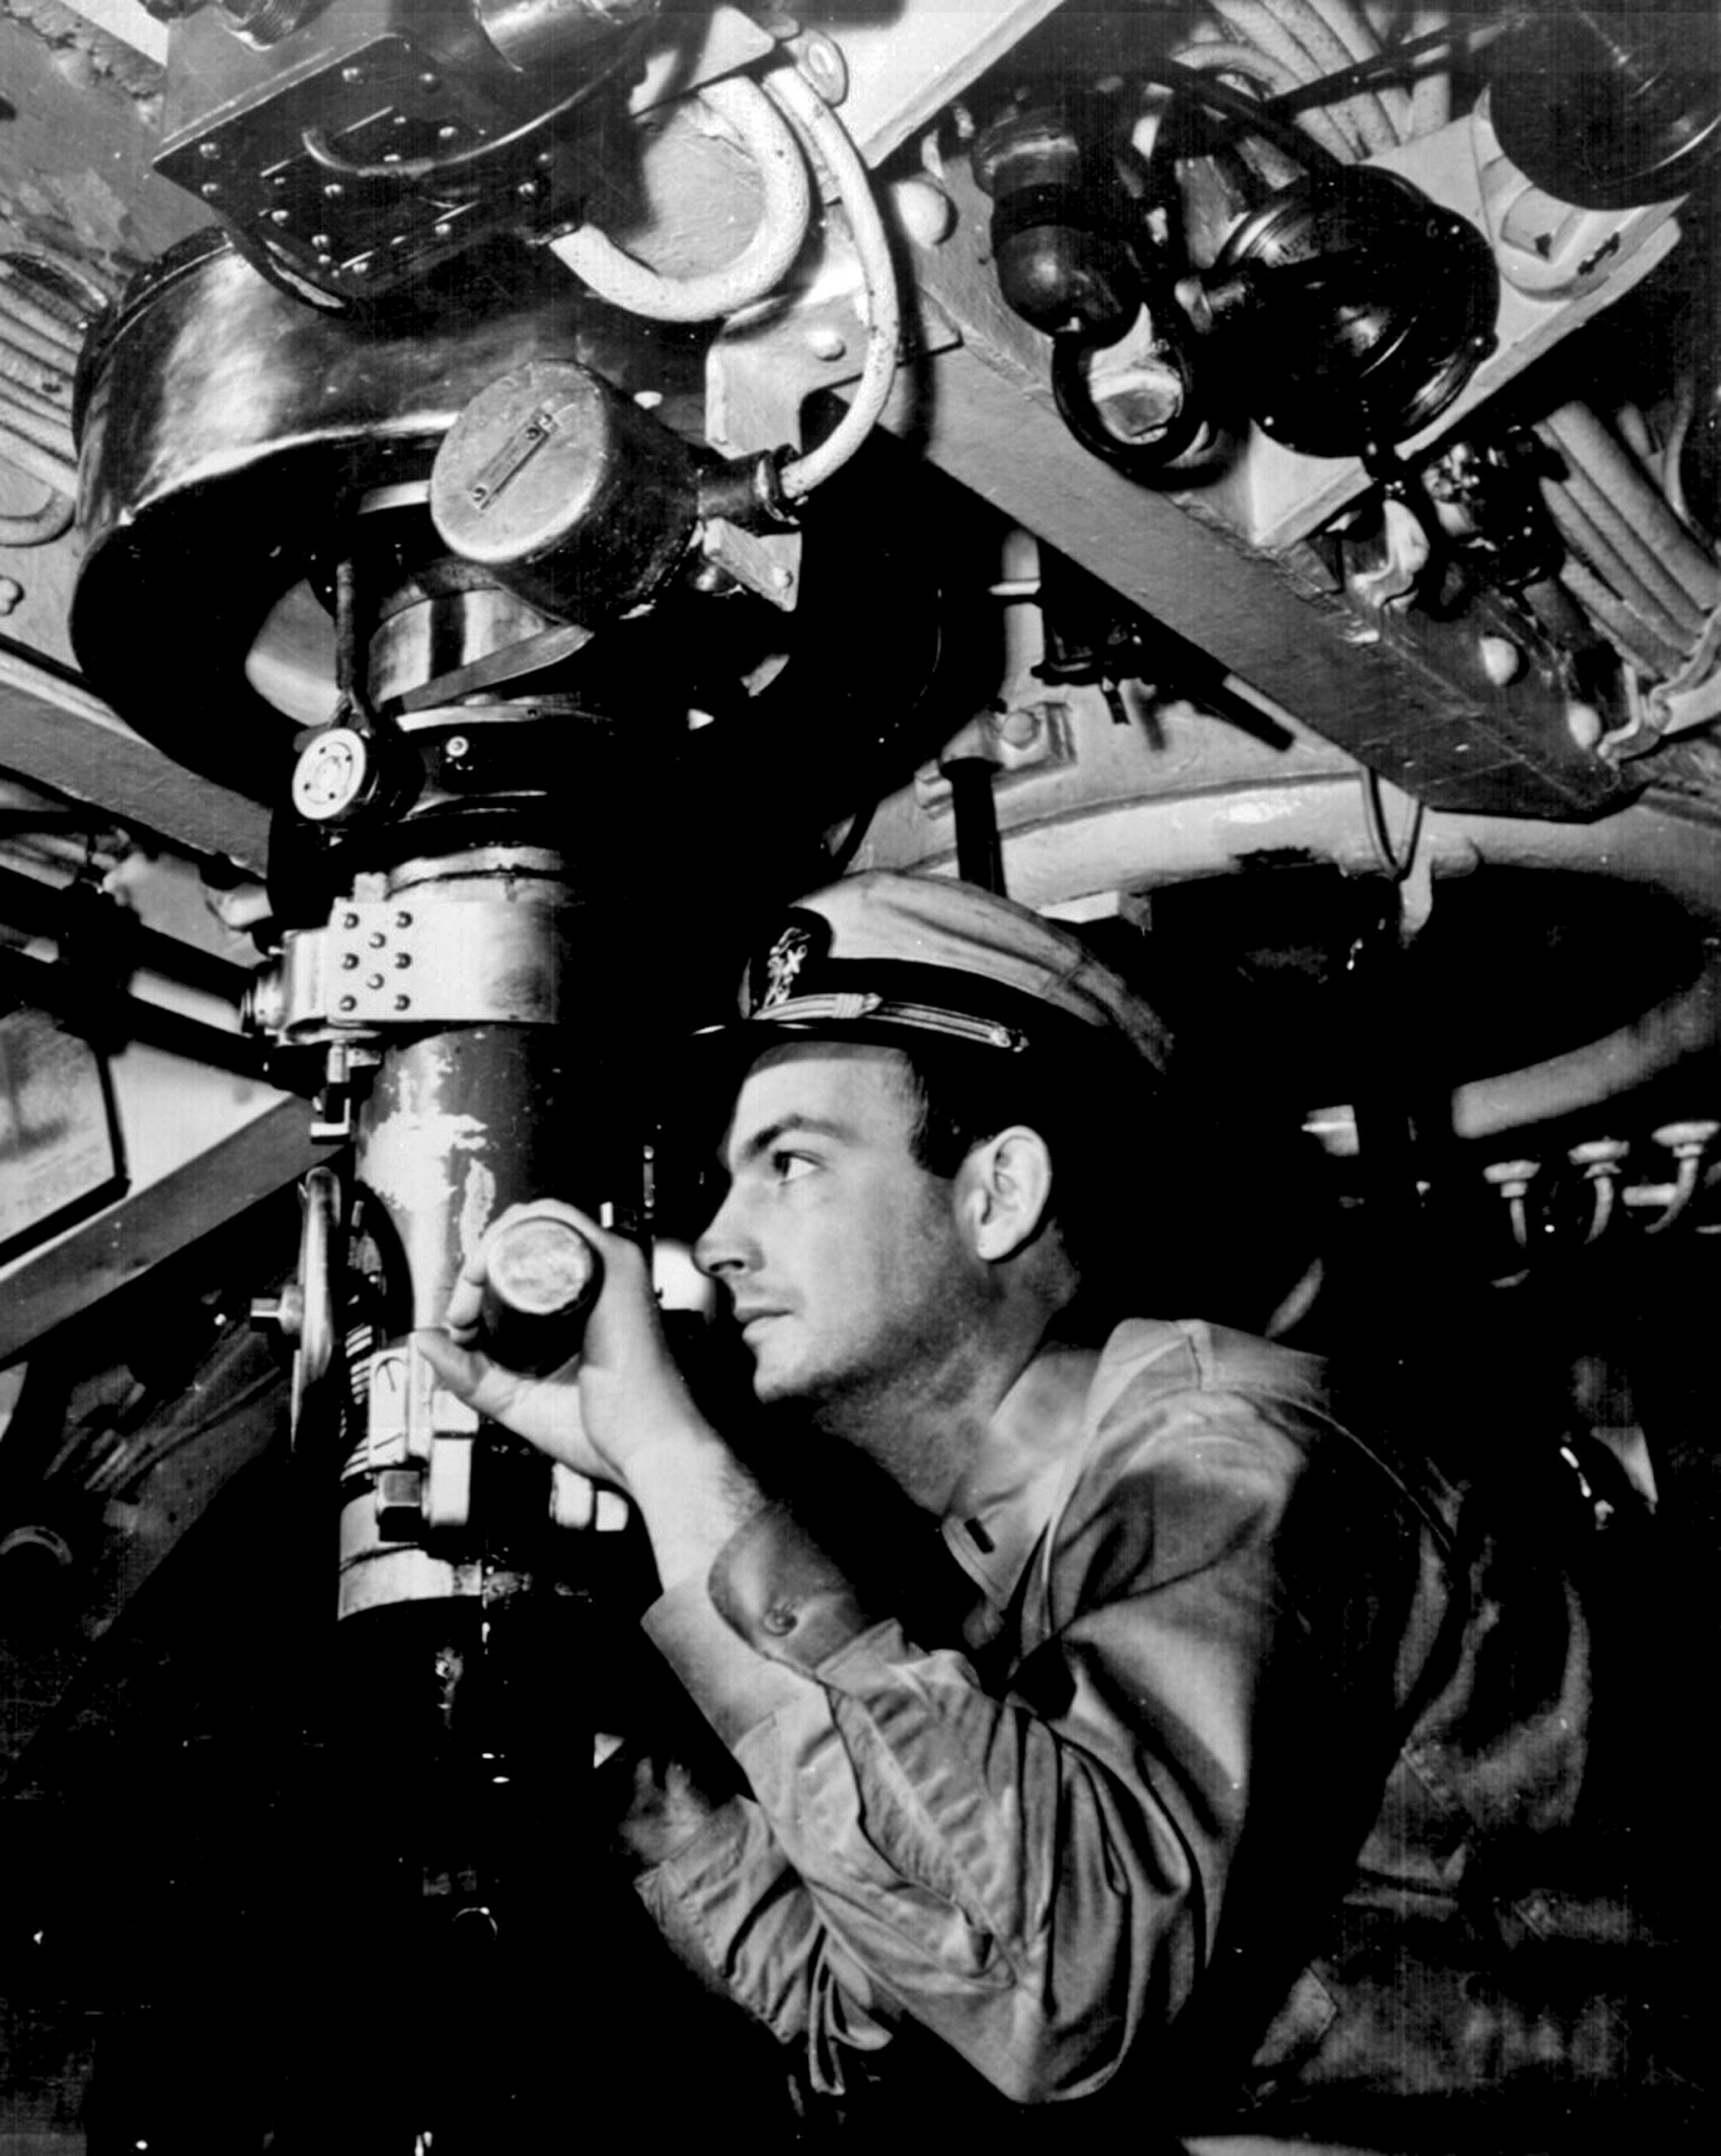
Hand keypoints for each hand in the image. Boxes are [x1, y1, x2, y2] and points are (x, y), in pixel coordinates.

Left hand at [414, 1200, 700, 1490]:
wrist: (649, 1450)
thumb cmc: (605, 1432)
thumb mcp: (517, 1399)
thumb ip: (470, 1376)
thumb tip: (424, 1339)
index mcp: (581, 1306)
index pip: (520, 1264)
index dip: (478, 1284)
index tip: (459, 1326)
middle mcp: (598, 1278)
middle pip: (522, 1237)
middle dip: (477, 1265)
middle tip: (461, 1313)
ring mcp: (607, 1266)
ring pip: (534, 1221)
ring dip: (489, 1247)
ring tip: (472, 1293)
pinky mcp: (613, 1264)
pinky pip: (554, 1221)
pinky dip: (510, 1235)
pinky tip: (488, 1273)